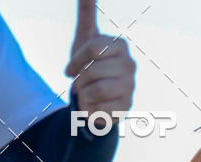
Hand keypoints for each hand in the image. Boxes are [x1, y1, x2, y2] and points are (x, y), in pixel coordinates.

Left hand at [65, 0, 135, 118]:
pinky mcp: (126, 107)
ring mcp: (130, 86)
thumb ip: (87, 13)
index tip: (70, 70)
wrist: (95, 98)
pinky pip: (100, 108)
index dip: (75, 61)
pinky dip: (90, 109)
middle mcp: (130, 65)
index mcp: (120, 46)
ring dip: (84, 94)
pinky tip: (93, 106)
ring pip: (97, 90)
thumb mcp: (85, 38)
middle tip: (80, 84)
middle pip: (92, 70)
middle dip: (79, 80)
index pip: (92, 49)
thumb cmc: (90, 66)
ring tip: (86, 94)